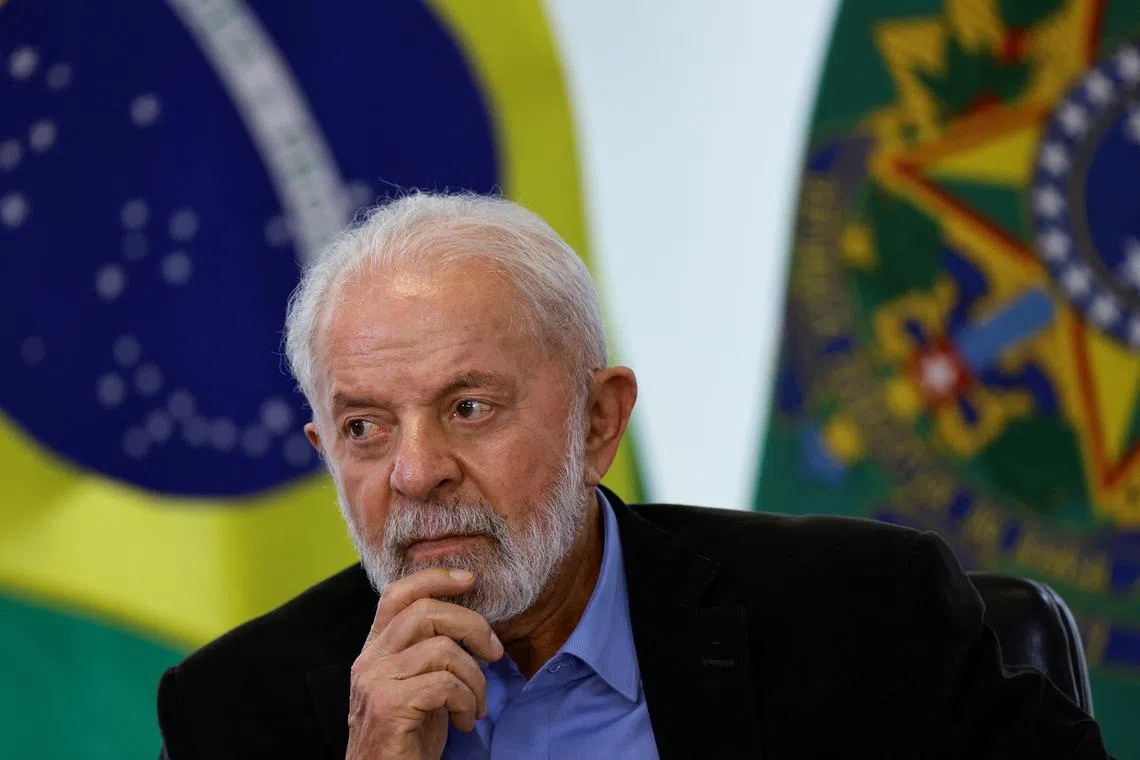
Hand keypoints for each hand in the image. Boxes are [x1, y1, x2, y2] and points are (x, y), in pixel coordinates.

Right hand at [345, 568, 504, 759]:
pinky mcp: (389, 706)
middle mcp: (369, 660)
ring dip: (475, 678)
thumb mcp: (419, 686)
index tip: (469, 579)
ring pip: (443, 649)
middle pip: (426, 611)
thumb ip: (430, 654)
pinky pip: (445, 684)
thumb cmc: (408, 738)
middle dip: (472, 626)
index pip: (397, 593)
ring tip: (476, 704)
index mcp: (375, 650)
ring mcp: (375, 682)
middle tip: (494, 653)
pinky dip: (467, 701)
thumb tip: (472, 627)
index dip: (435, 578)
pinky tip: (465, 721)